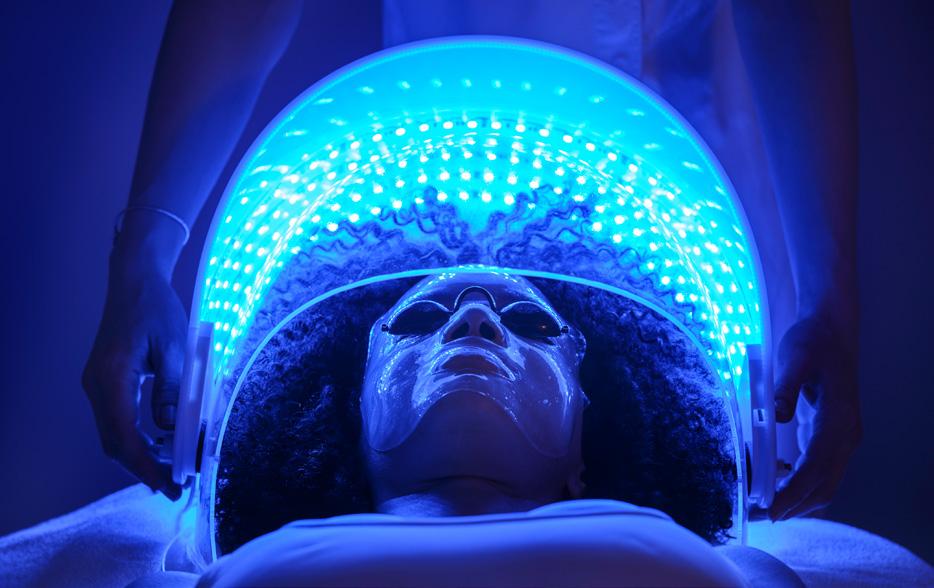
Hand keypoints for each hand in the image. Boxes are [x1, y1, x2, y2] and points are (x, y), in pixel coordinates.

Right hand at [82, 241, 185, 499]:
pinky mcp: (104, 382)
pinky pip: (116, 420)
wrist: (135, 281)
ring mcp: (97, 384)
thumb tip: (170, 431)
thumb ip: (172, 392)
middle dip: (144, 468)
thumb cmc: (157, 310)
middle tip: (176, 486)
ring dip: (141, 455)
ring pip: (114, 434)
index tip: (166, 486)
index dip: (145, 466)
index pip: (124, 435)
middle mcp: (97, 384)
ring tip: (174, 469)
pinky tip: (161, 445)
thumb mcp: (175, 350)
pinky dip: (136, 438)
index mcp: (113, 376)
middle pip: (114, 442)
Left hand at [768, 307, 860, 520]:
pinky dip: (799, 484)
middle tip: (757, 517)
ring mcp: (841, 438)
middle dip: (792, 506)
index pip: (816, 468)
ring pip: (824, 484)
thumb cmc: (812, 341)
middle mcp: (845, 435)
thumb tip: (776, 416)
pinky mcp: (832, 436)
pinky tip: (773, 479)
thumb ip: (785, 387)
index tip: (769, 510)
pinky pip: (819, 471)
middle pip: (823, 486)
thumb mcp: (795, 357)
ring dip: (796, 499)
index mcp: (838, 420)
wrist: (831, 329)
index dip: (792, 492)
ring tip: (761, 505)